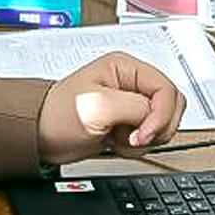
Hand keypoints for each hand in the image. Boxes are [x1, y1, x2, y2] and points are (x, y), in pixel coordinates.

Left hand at [37, 52, 184, 164]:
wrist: (42, 137)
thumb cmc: (58, 115)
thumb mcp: (98, 106)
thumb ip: (135, 107)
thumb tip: (154, 115)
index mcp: (126, 68)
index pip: (166, 89)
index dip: (161, 115)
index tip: (142, 134)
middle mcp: (132, 83)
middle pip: (172, 105)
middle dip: (157, 127)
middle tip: (133, 137)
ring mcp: (132, 104)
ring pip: (165, 122)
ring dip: (147, 138)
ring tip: (120, 138)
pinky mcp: (129, 123)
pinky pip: (152, 136)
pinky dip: (139, 146)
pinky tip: (117, 143)